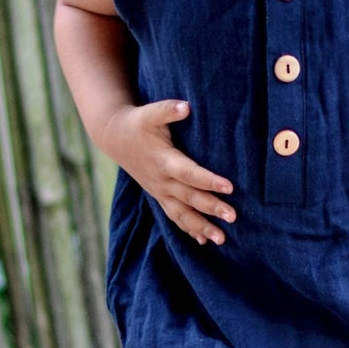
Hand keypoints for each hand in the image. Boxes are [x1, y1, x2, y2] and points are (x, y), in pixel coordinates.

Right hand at [100, 98, 235, 245]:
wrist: (115, 138)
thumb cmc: (138, 123)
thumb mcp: (150, 113)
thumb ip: (168, 110)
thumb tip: (186, 106)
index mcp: (164, 161)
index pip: (189, 173)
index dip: (209, 180)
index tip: (229, 187)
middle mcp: (162, 181)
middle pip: (190, 198)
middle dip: (211, 208)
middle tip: (233, 217)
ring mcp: (160, 192)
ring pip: (182, 214)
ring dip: (201, 228)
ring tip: (222, 239)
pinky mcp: (160, 196)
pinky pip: (174, 217)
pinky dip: (188, 230)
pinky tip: (203, 241)